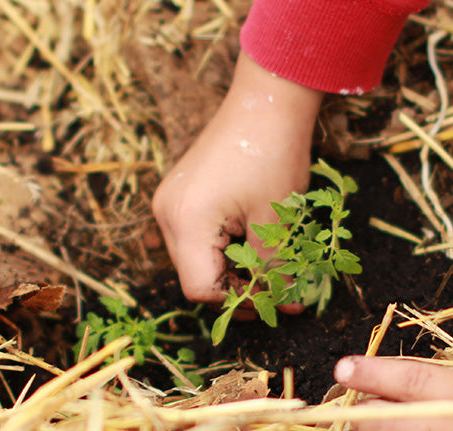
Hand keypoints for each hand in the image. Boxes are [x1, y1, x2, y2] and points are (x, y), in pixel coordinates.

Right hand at [152, 52, 322, 308]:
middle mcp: (167, 214)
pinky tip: (251, 242)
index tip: (274, 300)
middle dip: (235, 289)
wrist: (267, 101)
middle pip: (193, 276)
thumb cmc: (274, 156)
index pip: (200, 289)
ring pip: (195, 259)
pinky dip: (222, 247)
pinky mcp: (180, 193)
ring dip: (229, 270)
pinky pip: (195, 236)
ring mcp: (169, 202)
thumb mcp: (276, 221)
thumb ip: (274, 269)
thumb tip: (285, 307)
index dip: (238, 302)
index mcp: (187, 222)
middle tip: (277, 290)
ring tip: (269, 266)